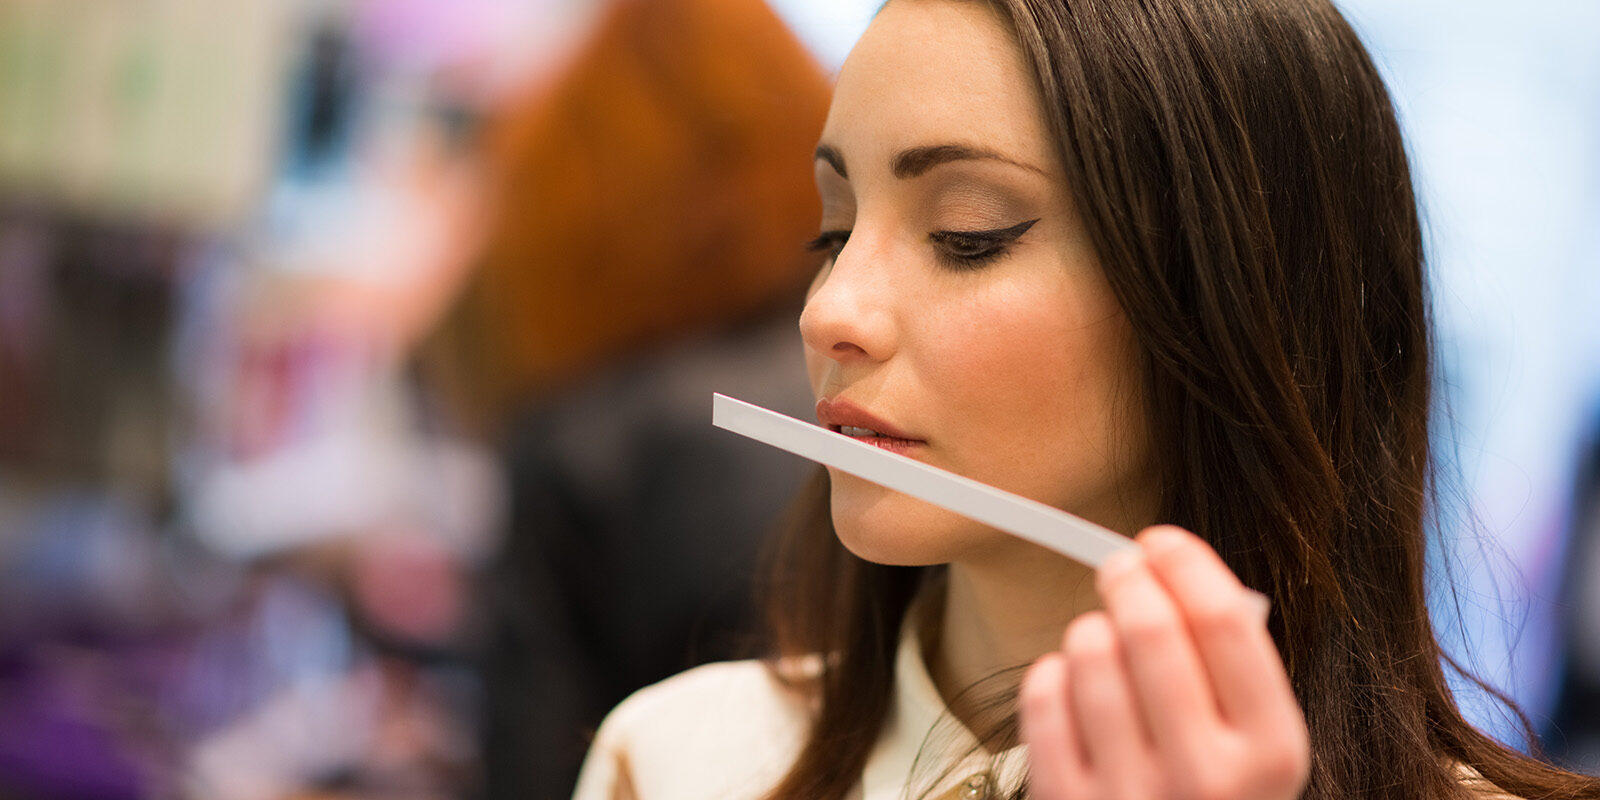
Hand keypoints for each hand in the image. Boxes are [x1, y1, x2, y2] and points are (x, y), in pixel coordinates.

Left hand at [1020, 526, 1309, 799]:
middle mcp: (1209, 778)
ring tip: (1100, 639)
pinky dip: (1052, 673)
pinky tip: (1070, 679)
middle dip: (1127, 579)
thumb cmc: (1212, 796)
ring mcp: (1134, 796)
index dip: (1185, 564)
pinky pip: (1042, 697)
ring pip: (1088, 655)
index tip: (1160, 542)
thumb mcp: (1255, 746)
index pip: (1225, 621)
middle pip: (1150, 629)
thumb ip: (1230, 670)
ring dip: (1089, 630)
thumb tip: (1169, 567)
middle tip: (1119, 568)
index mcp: (1272, 751)